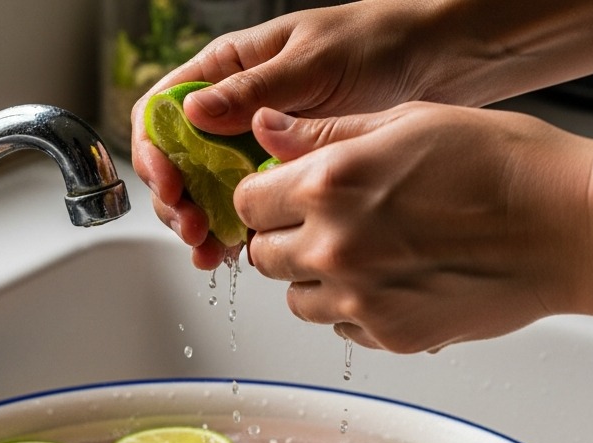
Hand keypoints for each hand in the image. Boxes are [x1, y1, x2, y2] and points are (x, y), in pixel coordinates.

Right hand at [131, 4, 433, 269]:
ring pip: (206, 191)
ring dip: (201, 223)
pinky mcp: (284, 175)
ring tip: (209, 250)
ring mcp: (256, 146)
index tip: (171, 183)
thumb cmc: (377, 41)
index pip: (163, 112)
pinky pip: (246, 208)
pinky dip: (234, 233)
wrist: (437, 62)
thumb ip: (254, 91)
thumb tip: (194, 112)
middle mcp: (234, 110)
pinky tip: (234, 252)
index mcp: (228, 70)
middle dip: (176, 199)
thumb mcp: (313, 62)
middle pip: (177, 162)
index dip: (156, 151)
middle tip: (193, 227)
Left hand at [235, 103, 592, 351]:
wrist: (570, 227)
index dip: (266, 196)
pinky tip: (397, 281)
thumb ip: (323, 134)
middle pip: (263, 257)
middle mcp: (333, 246)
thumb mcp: (407, 122)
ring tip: (369, 254)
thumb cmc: (502, 164)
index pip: (248, 202)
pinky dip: (356, 310)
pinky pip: (343, 328)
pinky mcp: (390, 336)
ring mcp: (359, 299)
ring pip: (297, 301)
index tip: (286, 194)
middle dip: (286, 239)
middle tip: (330, 224)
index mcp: (328, 184)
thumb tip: (264, 131)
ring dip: (316, 280)